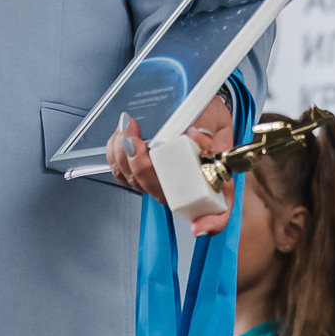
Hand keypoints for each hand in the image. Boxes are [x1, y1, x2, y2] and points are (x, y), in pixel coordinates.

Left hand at [106, 93, 235, 236]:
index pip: (218, 213)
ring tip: (126, 128)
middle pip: (163, 194)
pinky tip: (120, 136)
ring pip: (138, 183)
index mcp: (215, 180)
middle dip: (141, 167)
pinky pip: (124, 174)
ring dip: (123, 156)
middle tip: (134, 138)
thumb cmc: (210, 120)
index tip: (199, 225)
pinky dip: (116, 156)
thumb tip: (195, 136)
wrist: (197, 110)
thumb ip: (207, 129)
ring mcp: (163, 183)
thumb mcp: (215, 119)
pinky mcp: (143, 174)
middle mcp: (187, 188)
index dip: (211, 223)